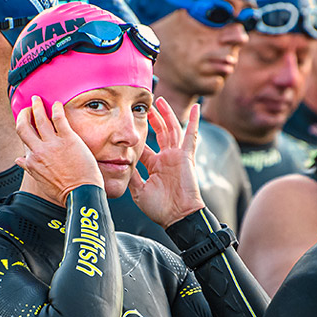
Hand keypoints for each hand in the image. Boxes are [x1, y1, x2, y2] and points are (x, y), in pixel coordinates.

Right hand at [15, 95, 103, 205]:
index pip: (22, 140)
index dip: (23, 128)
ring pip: (39, 118)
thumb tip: (18, 160)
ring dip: (36, 106)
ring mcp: (53, 144)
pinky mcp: (68, 139)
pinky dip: (56, 108)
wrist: (80, 194)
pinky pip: (59, 118)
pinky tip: (57, 104)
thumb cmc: (63, 190)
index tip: (26, 122)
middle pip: (23, 126)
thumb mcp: (40, 180)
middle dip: (24, 114)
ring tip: (37, 99)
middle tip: (28, 107)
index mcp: (31, 161)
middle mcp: (38, 150)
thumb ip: (29, 168)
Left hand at [128, 97, 205, 227]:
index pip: (145, 147)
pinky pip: (191, 136)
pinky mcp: (186, 156)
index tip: (130, 126)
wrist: (177, 216)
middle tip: (147, 105)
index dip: (138, 137)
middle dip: (154, 119)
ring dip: (167, 115)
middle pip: (159, 133)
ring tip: (160, 101)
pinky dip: (193, 122)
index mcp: (154, 166)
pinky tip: (196, 109)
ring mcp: (177, 156)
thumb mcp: (139, 191)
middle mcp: (166, 158)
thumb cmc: (160, 208)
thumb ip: (131, 176)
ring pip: (172, 130)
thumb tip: (120, 165)